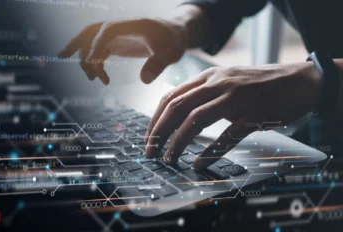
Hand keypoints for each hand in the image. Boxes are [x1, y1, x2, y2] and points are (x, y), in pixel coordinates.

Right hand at [58, 18, 186, 84]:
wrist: (175, 34)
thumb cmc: (173, 40)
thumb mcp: (172, 52)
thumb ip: (159, 64)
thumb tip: (144, 80)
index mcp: (131, 25)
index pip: (107, 31)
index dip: (97, 45)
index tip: (93, 63)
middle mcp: (119, 27)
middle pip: (91, 31)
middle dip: (76, 43)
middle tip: (62, 56)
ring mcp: (116, 35)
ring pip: (90, 41)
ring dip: (83, 55)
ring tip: (90, 78)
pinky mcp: (116, 44)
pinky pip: (98, 51)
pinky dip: (95, 63)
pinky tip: (100, 78)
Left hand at [144, 62, 322, 169]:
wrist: (297, 81)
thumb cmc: (258, 84)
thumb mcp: (225, 80)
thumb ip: (202, 92)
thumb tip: (176, 112)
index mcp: (208, 77)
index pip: (171, 97)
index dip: (155, 119)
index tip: (148, 137)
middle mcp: (218, 84)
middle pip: (178, 107)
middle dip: (159, 132)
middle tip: (151, 151)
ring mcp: (236, 99)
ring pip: (196, 120)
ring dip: (178, 141)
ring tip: (169, 158)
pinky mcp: (253, 115)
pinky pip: (227, 136)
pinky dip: (210, 152)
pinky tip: (199, 163)